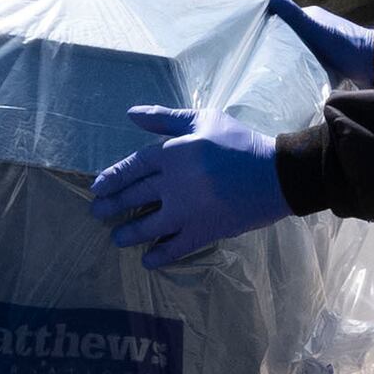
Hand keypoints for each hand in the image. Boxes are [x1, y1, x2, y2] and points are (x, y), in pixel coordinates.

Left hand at [85, 104, 292, 270]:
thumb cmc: (239, 142)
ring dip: (129, 233)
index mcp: (171, 153)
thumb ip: (166, 118)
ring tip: (117, 238)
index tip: (97, 188)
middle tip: (97, 213)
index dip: (111, 178)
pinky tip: (148, 259)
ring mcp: (186, 211)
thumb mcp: (204, 120)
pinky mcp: (202, 232)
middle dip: (111, 206)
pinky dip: (158, 256)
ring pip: (147, 227)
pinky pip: (174, 249)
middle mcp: (172, 184)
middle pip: (133, 197)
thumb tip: (131, 113)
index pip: (131, 167)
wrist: (276, 174)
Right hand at [269, 0, 373, 85]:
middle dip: (279, 48)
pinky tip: (295, 82)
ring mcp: (327, 47)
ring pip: (301, 53)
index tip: (255, 43)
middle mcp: (319, 30)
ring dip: (292, 62)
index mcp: (313, 18)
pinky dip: (304, 72)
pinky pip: (312, 66)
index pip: (284, 21)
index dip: (269, 30)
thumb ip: (294, 16)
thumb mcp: (315, 29)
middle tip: (262, 62)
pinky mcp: (333, 63)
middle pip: (291, 38)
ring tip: (276, 74)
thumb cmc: (346, 45)